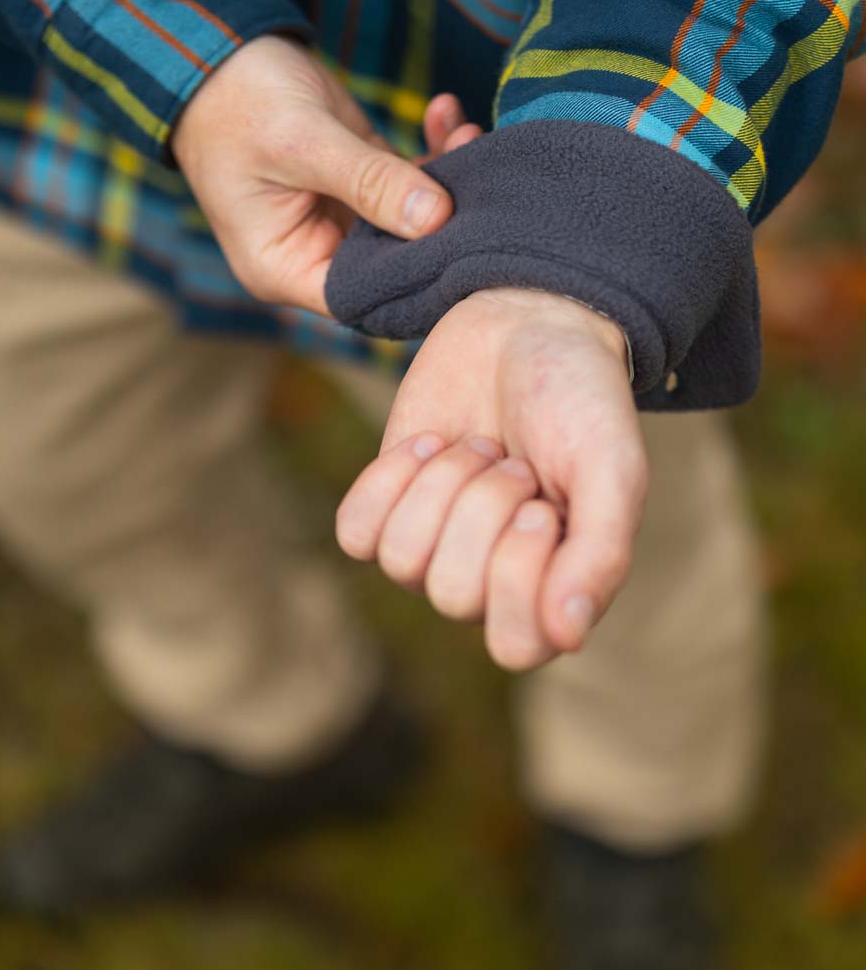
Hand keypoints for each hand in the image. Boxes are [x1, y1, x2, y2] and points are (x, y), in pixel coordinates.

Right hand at [171, 35, 478, 313]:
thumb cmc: (238, 102)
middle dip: (442, 224)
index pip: (363, 299)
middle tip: (480, 172)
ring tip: (469, 134)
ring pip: (411, 223)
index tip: (462, 240)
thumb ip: (369, 182)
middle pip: (394, 264)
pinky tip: (446, 114)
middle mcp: (315, 256)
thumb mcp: (303, 142)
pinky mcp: (362, 186)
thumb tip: (436, 219)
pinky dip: (433, 153)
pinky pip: (408, 185)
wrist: (218, 51)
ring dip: (446, 181)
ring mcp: (342, 222)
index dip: (415, 279)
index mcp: (285, 268)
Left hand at [335, 290, 647, 670]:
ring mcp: (433, 548)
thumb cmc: (581, 401)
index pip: (516, 645)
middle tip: (513, 462)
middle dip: (483, 507)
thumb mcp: (613, 470)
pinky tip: (430, 444)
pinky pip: (356, 533)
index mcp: (556, 588)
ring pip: (403, 561)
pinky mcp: (386, 509)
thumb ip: (601, 555)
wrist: (525, 324)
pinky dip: (389, 478)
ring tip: (479, 447)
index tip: (541, 508)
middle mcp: (490, 582)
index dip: (517, 575)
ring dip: (443, 484)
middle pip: (453, 595)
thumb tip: (568, 636)